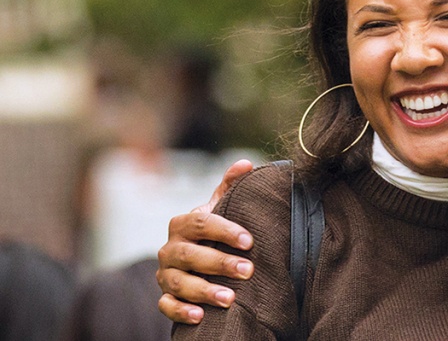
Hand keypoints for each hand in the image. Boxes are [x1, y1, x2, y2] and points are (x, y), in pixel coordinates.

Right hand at [156, 159, 255, 323]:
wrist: (194, 258)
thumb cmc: (211, 231)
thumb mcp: (220, 208)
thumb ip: (230, 187)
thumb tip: (245, 164)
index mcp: (183, 224)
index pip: (200, 222)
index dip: (224, 230)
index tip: (249, 241)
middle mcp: (170, 248)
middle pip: (191, 255)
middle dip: (220, 263)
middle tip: (248, 270)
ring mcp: (165, 274)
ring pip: (178, 283)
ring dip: (203, 290)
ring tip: (229, 298)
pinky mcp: (165, 296)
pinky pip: (166, 306)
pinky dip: (181, 311)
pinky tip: (200, 316)